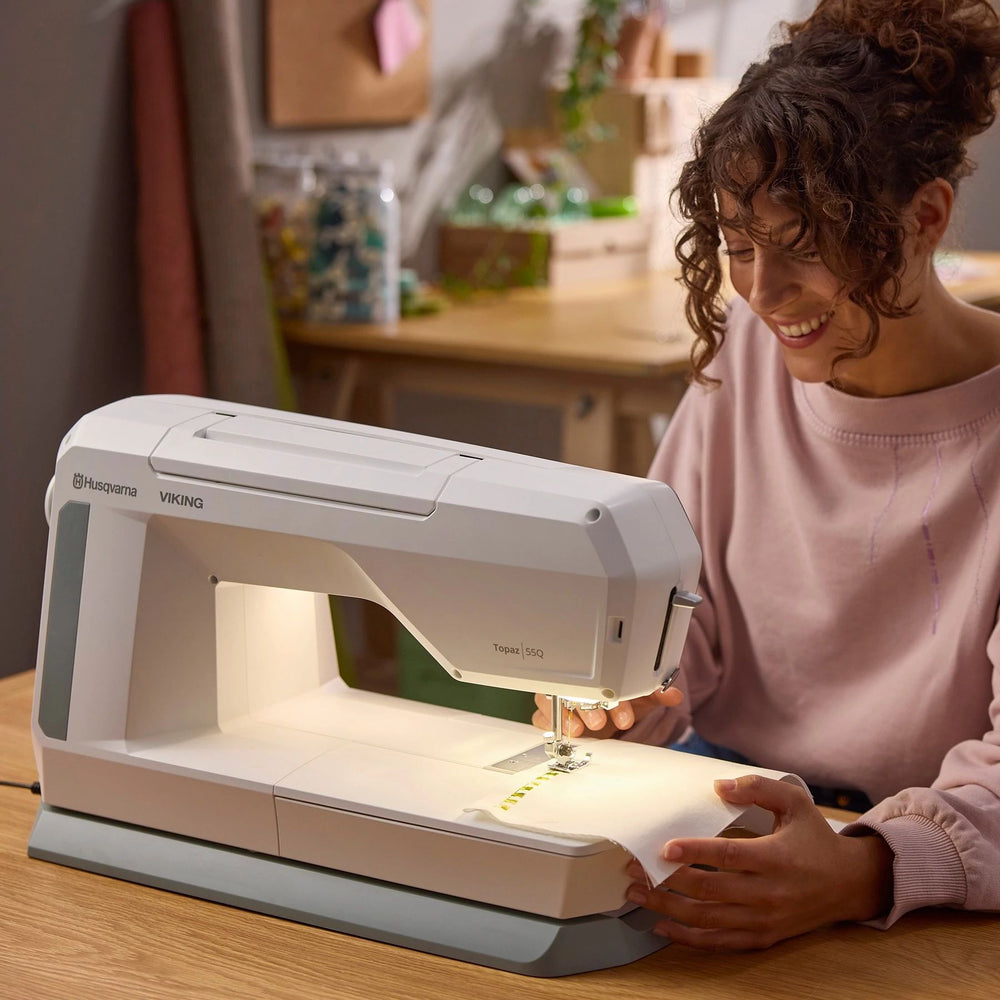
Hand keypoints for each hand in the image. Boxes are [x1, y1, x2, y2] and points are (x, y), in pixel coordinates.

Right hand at [531, 687, 682, 737]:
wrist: (605, 723)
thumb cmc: (618, 706)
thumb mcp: (639, 700)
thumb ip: (655, 694)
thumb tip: (673, 694)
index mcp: (599, 675)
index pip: (602, 678)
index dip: (614, 697)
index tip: (624, 715)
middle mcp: (577, 684)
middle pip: (575, 687)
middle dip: (588, 705)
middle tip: (600, 721)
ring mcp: (559, 698)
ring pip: (554, 699)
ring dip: (567, 714)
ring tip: (580, 729)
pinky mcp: (547, 714)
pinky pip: (541, 716)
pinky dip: (550, 723)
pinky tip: (562, 732)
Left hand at [625, 774, 893, 949]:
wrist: (849, 883)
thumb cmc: (815, 838)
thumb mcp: (794, 801)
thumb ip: (757, 788)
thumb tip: (719, 786)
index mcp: (776, 858)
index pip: (728, 857)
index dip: (695, 853)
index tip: (665, 848)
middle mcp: (769, 893)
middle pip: (711, 891)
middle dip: (667, 881)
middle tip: (634, 869)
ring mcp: (765, 920)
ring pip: (709, 919)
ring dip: (668, 910)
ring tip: (638, 895)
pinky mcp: (763, 937)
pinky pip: (721, 942)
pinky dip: (689, 938)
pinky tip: (662, 927)